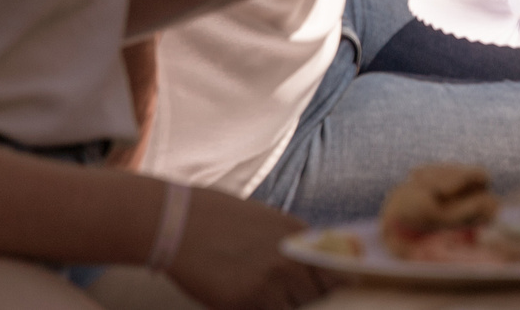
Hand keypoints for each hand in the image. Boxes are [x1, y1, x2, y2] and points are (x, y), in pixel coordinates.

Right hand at [168, 185, 323, 309]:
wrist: (182, 222)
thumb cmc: (221, 220)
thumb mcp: (270, 222)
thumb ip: (295, 245)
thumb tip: (313, 267)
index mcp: (300, 236)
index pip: (338, 273)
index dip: (332, 286)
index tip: (327, 292)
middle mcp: (292, 260)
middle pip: (318, 296)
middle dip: (307, 300)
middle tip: (288, 294)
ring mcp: (270, 282)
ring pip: (294, 308)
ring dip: (283, 306)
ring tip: (261, 292)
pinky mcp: (246, 302)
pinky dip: (259, 309)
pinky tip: (243, 299)